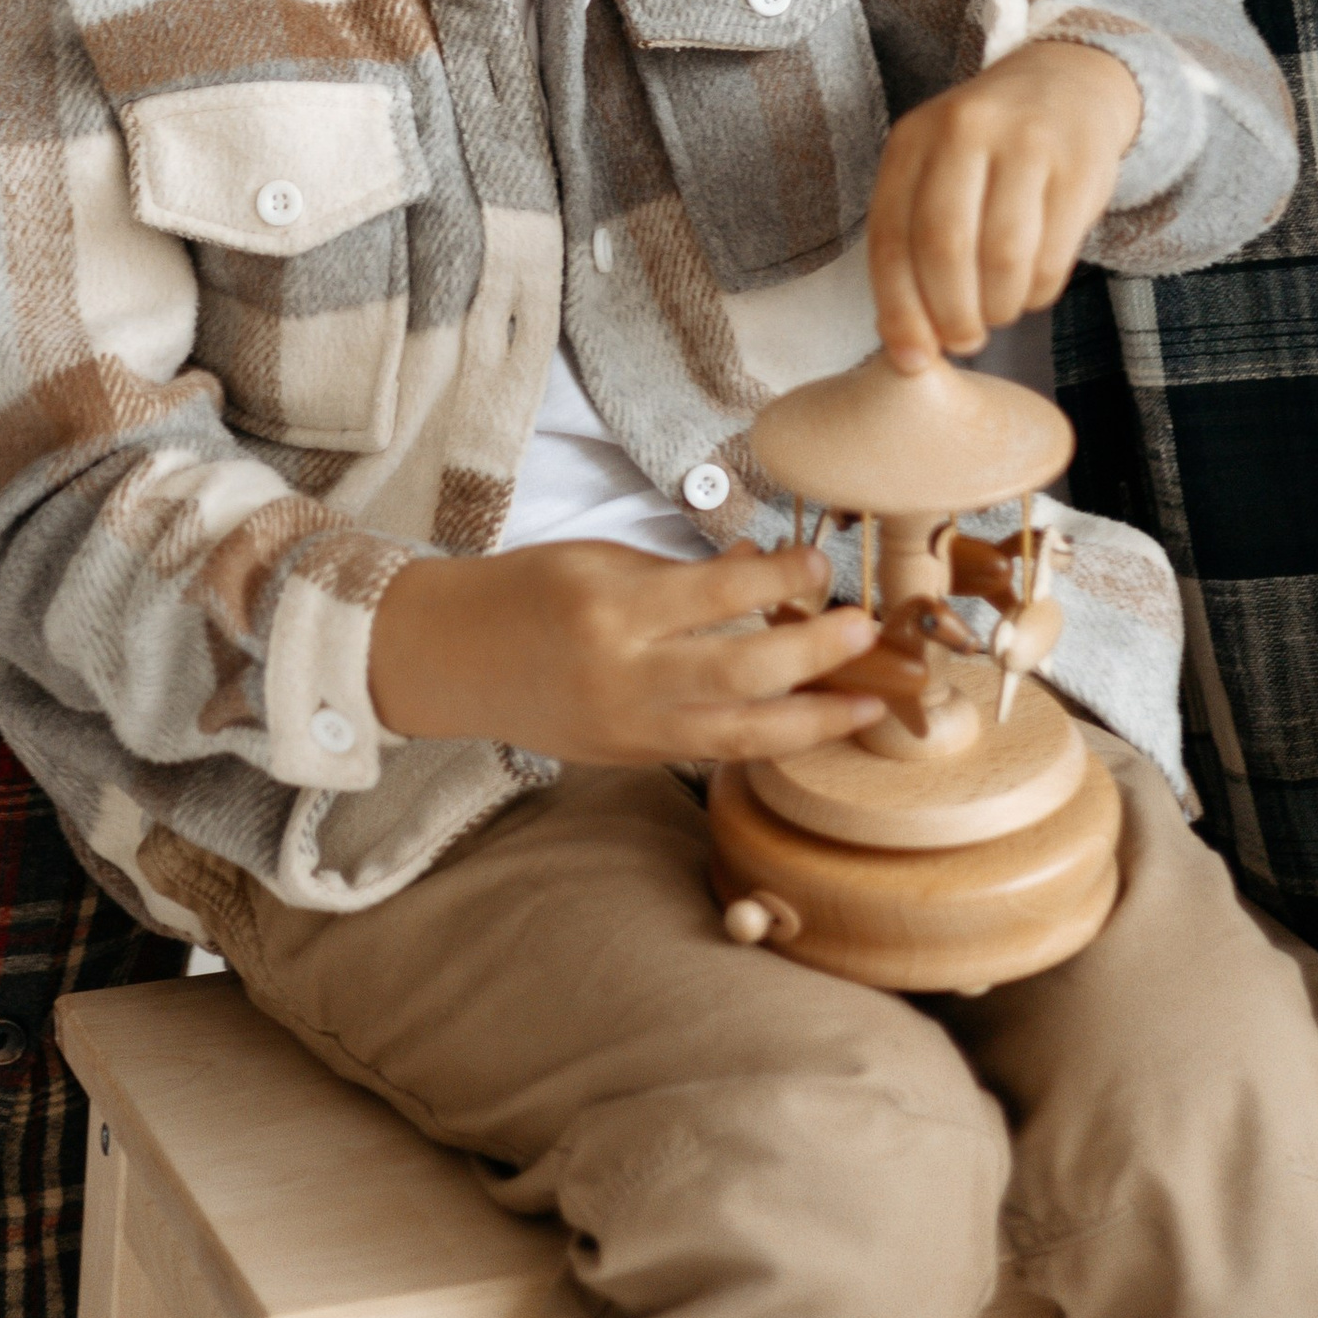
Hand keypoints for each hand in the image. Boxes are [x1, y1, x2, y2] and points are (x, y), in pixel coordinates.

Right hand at [369, 537, 882, 768]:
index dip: (778, 576)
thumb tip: (763, 566)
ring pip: (739, 733)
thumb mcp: (598, 559)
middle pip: (740, 673)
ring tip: (866, 704)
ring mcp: (629, 728)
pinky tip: (807, 726)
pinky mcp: (631, 758)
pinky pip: (713, 750)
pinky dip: (765, 738)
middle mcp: (624, 675)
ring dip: (812, 719)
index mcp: (611, 606)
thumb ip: (682, 572)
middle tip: (865, 632)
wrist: (451, 660)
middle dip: (813, 654)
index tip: (819, 559)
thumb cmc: (524, 593)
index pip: (716, 593)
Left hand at [866, 37, 1142, 368]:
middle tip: (962, 342)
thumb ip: (913, 242)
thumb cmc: (985, 151)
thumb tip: (907, 346)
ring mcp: (1025, 144)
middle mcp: (964, 131)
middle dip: (951, 315)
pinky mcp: (1078, 167)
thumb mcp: (933, 171)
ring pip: (1002, 257)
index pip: (891, 236)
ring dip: (997, 309)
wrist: (1066, 84)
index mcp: (912, 138)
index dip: (899, 309)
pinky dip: (1037, 293)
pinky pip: (1052, 255)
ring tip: (996, 315)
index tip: (911, 359)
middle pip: (945, 248)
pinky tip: (1029, 291)